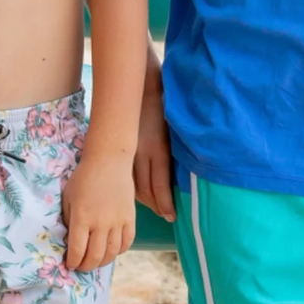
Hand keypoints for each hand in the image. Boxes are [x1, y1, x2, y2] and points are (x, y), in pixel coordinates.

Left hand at [62, 153, 135, 270]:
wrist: (108, 159)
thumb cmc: (84, 177)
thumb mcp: (68, 197)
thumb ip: (67, 219)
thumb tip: (69, 241)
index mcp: (82, 217)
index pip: (77, 251)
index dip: (72, 262)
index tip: (70, 264)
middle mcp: (100, 222)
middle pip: (95, 257)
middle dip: (86, 266)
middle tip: (82, 266)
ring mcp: (117, 221)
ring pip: (112, 253)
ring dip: (102, 262)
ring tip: (96, 260)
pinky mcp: (130, 217)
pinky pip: (127, 242)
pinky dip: (120, 251)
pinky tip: (112, 249)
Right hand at [133, 88, 174, 222]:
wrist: (142, 86)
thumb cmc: (165, 105)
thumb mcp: (174, 131)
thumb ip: (174, 153)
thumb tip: (181, 176)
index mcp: (158, 149)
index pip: (160, 186)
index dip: (165, 204)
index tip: (172, 217)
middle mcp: (141, 154)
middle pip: (145, 190)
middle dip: (155, 206)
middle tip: (164, 215)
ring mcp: (128, 152)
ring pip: (132, 185)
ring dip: (143, 199)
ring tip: (153, 207)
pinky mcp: (122, 148)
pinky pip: (125, 176)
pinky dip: (132, 187)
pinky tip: (137, 191)